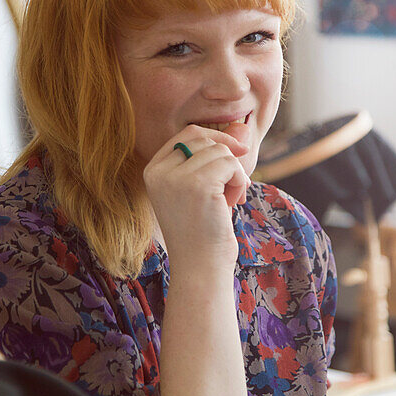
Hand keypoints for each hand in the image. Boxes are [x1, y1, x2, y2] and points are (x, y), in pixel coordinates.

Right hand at [142, 123, 250, 273]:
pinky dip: (239, 180)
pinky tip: (235, 201)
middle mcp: (160, 171)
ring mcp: (177, 177)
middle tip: (234, 186)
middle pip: (205, 139)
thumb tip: (242, 126)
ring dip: (235, 173)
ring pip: (221, 151)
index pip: (187, 134)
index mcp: (153, 171)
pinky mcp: (198, 185)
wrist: (200, 268)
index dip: (215, 139)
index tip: (235, 154)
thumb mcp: (200, 189)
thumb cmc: (203, 231)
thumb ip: (213, 158)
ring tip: (231, 199)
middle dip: (227, 157)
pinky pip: (231, 164)